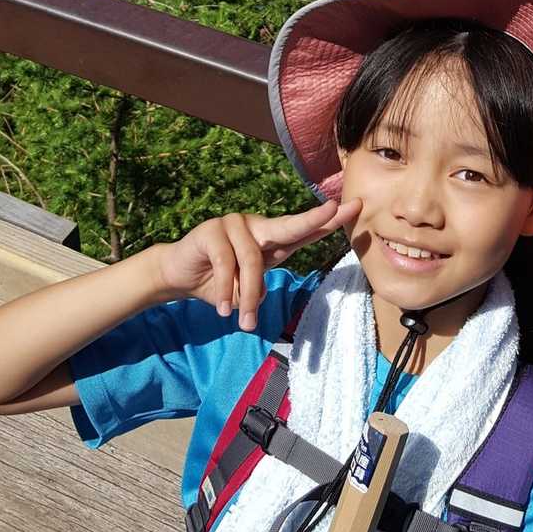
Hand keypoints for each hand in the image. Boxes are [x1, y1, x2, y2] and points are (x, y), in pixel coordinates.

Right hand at [155, 199, 360, 329]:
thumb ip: (258, 289)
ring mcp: (234, 224)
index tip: (354, 208)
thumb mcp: (244, 289)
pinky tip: (223, 308)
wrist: (179, 276)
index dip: (328, 220)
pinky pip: (226, 263)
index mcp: (271, 239)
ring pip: (253, 261)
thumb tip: (258, 297)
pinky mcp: (211, 230)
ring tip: (244, 322)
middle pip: (290, 224)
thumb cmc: (218, 282)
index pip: (304, 230)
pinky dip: (226, 290)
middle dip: (315, 218)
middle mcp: (256, 226)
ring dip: (247, 297)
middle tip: (335, 209)